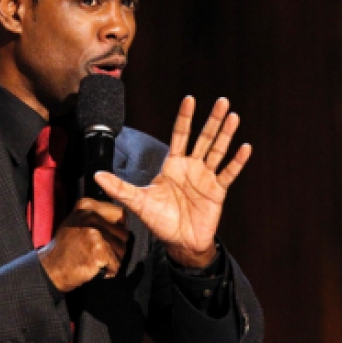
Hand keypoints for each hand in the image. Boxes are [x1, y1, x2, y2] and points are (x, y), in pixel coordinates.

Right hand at [38, 198, 127, 291]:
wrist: (52, 267)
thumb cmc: (65, 246)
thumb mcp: (76, 221)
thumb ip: (97, 215)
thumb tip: (124, 220)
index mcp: (87, 206)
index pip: (121, 214)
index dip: (119, 228)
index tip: (109, 236)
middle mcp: (92, 217)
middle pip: (124, 233)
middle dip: (117, 246)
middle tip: (100, 251)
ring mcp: (95, 234)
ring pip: (122, 249)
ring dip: (114, 259)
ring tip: (96, 259)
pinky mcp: (99, 252)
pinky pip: (117, 264)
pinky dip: (110, 270)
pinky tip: (95, 267)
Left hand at [95, 96, 250, 267]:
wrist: (179, 243)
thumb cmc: (159, 221)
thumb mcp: (137, 203)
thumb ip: (119, 188)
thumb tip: (96, 175)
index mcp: (173, 165)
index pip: (180, 135)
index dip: (185, 118)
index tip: (189, 99)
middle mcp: (191, 167)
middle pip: (203, 138)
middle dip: (212, 120)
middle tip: (222, 100)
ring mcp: (206, 177)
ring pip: (218, 151)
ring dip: (226, 134)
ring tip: (233, 116)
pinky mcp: (218, 191)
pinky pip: (229, 173)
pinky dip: (237, 161)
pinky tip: (245, 147)